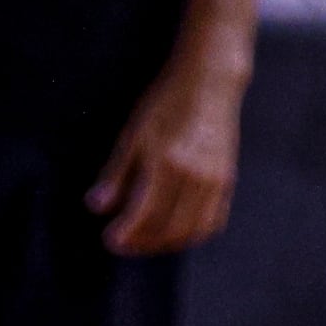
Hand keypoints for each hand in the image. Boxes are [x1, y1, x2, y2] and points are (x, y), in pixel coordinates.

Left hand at [87, 55, 244, 254]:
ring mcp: (214, 178)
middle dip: (143, 243)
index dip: (126, 233)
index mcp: (166, 162)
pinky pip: (213, 220)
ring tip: (147, 240)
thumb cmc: (168, 102)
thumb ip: (116, 173)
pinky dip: (194, 233)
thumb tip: (97, 207)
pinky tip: (176, 230)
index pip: (144, 214)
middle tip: (124, 244)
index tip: (110, 239)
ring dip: (167, 243)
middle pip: (168, 228)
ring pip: (192, 229)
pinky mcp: (227, 178)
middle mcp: (194, 174)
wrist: (211, 81)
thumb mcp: (134, 133)